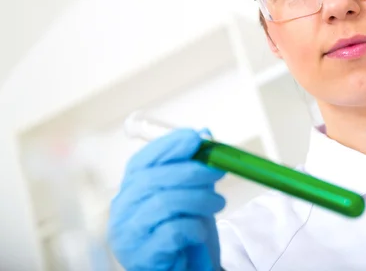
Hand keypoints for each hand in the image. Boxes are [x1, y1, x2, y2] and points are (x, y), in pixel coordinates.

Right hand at [109, 129, 225, 269]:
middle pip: (153, 179)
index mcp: (131, 188)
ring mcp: (128, 233)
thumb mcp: (192, 193)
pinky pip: (172, 231)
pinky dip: (194, 227)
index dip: (170, 146)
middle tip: (218, 172)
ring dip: (199, 199)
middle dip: (191, 171)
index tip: (197, 138)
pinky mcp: (142, 255)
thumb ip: (195, 165)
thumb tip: (205, 132)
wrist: (186, 269)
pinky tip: (200, 231)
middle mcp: (122, 208)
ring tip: (218, 204)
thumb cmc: (184, 230)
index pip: (143, 160)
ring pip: (164, 203)